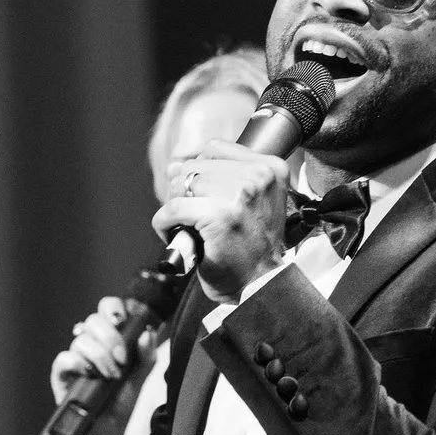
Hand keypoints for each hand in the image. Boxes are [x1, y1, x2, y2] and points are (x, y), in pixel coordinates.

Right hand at [49, 297, 152, 434]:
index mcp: (108, 343)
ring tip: (111, 376)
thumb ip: (145, 357)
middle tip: (121, 360)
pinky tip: (89, 374)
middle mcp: (90, 349)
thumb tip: (148, 332)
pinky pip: (63, 359)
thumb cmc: (118, 410)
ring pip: (80, 339)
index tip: (124, 323)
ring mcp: (75, 363)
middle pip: (93, 321)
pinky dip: (77, 362)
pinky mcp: (61, 379)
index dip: (114, 309)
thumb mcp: (139, 382)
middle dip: (111, 337)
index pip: (106, 312)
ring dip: (100, 354)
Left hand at [152, 137, 288, 304]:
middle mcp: (259, 177)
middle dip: (183, 191)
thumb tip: (175, 163)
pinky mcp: (220, 215)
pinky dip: (164, 224)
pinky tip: (175, 236)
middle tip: (193, 216)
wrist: (259, 286)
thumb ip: (220, 175)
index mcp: (270, 168)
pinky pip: (173, 208)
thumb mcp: (250, 200)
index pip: (214, 148)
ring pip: (181, 183)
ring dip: (175, 207)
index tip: (197, 191)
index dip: (197, 168)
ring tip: (189, 227)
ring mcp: (240, 195)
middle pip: (194, 165)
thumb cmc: (250, 248)